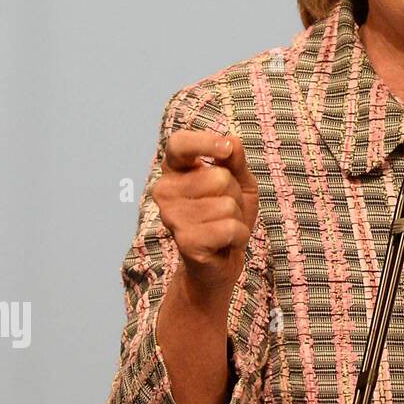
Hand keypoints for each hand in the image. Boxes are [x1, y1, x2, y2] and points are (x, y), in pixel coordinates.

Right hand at [155, 131, 260, 305]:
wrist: (221, 261)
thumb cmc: (227, 215)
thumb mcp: (239, 182)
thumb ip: (235, 161)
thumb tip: (231, 142)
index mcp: (175, 170)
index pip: (179, 144)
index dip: (203, 142)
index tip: (226, 149)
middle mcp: (165, 191)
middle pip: (218, 177)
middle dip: (234, 194)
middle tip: (225, 209)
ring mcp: (171, 217)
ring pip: (226, 204)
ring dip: (237, 217)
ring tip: (223, 225)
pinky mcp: (185, 241)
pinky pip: (230, 228)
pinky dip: (239, 235)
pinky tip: (225, 242)